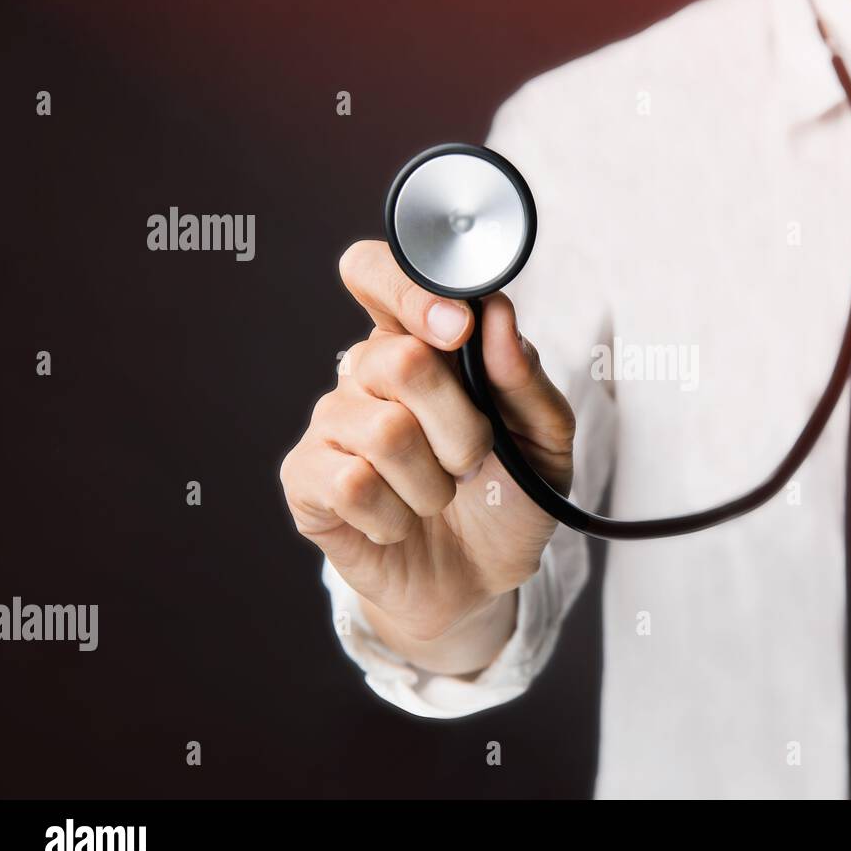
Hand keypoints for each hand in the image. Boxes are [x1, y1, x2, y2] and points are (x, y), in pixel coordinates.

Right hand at [280, 241, 574, 673]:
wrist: (482, 580)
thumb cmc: (508, 495)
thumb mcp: (545, 440)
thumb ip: (525, 378)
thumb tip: (498, 315)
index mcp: (421, 340)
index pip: (378, 271)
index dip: (409, 289)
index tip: (457, 328)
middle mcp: (367, 371)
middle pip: (400, 360)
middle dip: (460, 426)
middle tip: (472, 458)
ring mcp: (331, 423)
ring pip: (385, 434)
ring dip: (434, 483)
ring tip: (439, 495)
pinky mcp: (306, 480)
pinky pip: (351, 485)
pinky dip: (396, 517)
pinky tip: (399, 523)